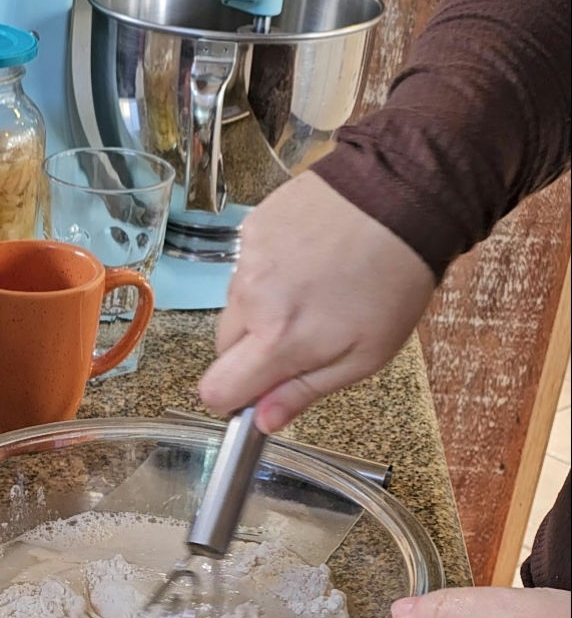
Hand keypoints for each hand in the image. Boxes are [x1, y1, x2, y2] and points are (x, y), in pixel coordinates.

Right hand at [199, 173, 434, 431]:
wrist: (399, 197)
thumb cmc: (393, 282)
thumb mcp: (366, 355)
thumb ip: (306, 390)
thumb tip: (262, 421)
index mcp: (279, 339)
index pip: (216, 390)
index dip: (235, 399)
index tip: (260, 391)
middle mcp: (251, 299)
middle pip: (223, 349)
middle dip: (253, 353)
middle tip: (301, 335)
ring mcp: (247, 260)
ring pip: (234, 306)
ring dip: (261, 309)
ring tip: (312, 289)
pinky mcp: (250, 229)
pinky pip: (244, 268)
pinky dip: (268, 272)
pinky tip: (307, 259)